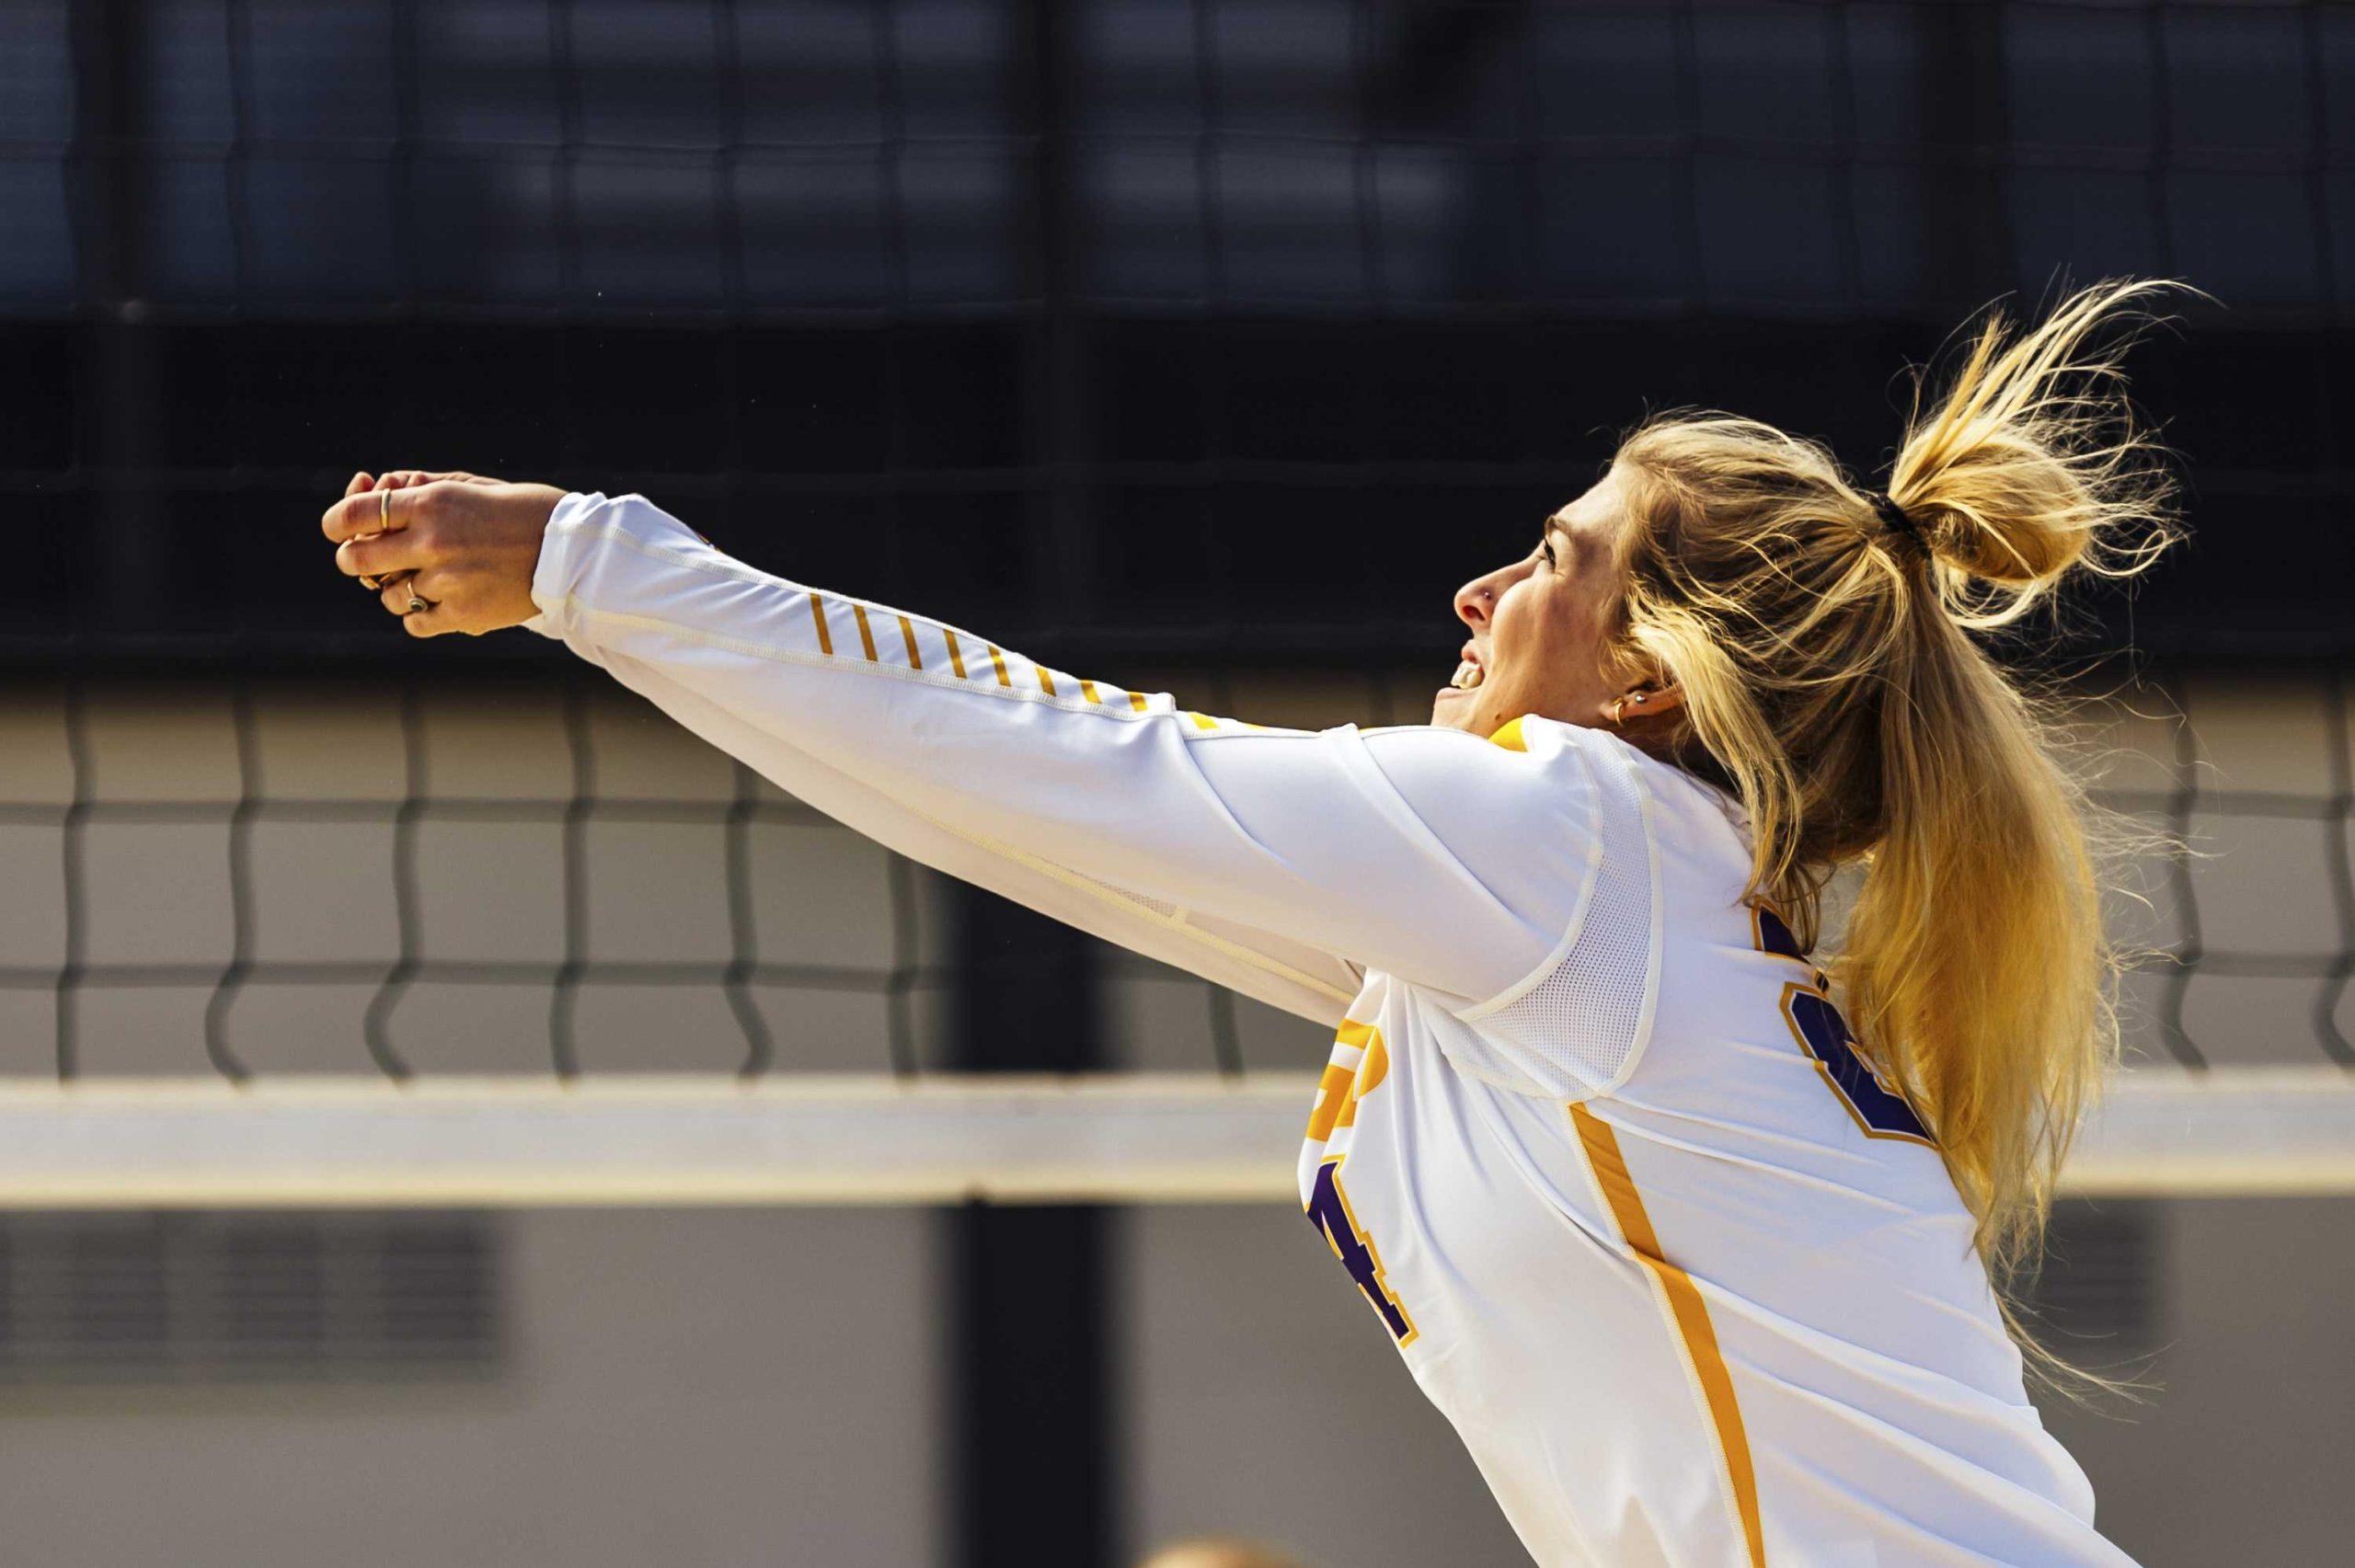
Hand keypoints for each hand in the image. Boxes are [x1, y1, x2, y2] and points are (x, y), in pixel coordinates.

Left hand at [323, 469, 566, 636]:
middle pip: (358, 559)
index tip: (338, 528)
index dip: (337, 521)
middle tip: (367, 561)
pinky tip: (437, 602)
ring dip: (395, 589)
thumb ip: (421, 491)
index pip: (357, 512)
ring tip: (422, 582)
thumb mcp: (472, 487)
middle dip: (355, 559)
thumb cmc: (525, 512)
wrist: (576, 552)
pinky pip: (415, 622)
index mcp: (435, 502)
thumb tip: (374, 490)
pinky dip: (419, 615)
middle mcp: (434, 541)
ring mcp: (448, 581)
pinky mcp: (465, 614)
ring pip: (388, 595)